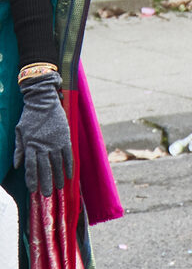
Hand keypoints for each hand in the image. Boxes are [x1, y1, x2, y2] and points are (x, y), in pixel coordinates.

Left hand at [13, 71, 72, 195]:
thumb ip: (19, 149)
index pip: (30, 167)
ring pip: (57, 164)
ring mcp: (55, 143)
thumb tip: (16, 165)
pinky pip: (68, 155)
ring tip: (59, 187)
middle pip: (44, 168)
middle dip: (45, 182)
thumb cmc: (30, 116)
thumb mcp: (19, 132)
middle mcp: (43, 146)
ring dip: (58, 176)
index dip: (32, 179)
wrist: (43, 101)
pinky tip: (70, 175)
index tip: (33, 190)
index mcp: (30, 145)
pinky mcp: (65, 138)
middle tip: (47, 194)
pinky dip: (69, 165)